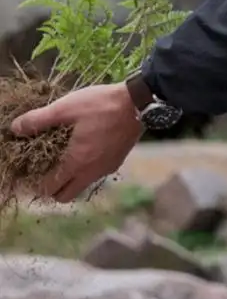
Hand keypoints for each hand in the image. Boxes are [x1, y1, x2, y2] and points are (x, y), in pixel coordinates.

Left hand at [11, 83, 143, 202]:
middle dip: (53, 188)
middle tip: (46, 169)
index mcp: (77, 162)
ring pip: (82, 185)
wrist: (139, 102)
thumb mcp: (66, 107)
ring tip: (66, 157)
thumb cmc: (101, 104)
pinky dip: (87, 169)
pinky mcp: (118, 160)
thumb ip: (39, 120)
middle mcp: (93, 171)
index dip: (37, 183)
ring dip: (71, 179)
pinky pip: (97, 173)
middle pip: (66, 195)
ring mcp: (108, 167)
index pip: (51, 188)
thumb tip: (16, 128)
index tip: (31, 170)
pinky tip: (87, 149)